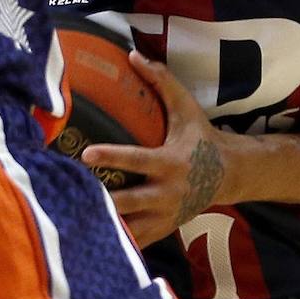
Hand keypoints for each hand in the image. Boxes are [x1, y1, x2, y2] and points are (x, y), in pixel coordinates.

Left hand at [82, 51, 230, 248]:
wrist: (230, 175)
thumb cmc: (202, 136)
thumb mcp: (186, 107)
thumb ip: (161, 81)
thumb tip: (133, 54)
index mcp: (170, 162)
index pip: (136, 160)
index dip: (111, 157)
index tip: (85, 155)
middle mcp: (167, 192)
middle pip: (128, 202)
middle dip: (101, 202)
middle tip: (69, 198)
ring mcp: (165, 215)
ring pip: (131, 229)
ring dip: (105, 228)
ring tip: (73, 226)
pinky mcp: (164, 228)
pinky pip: (138, 241)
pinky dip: (117, 244)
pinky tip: (91, 243)